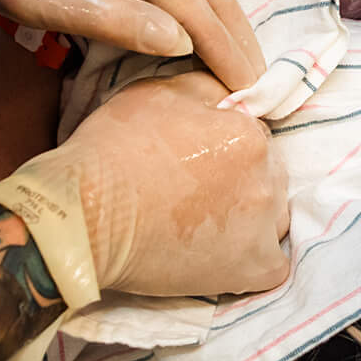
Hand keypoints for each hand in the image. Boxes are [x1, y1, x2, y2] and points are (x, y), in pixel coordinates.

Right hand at [37, 71, 289, 295]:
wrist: (87, 215)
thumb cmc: (115, 150)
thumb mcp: (160, 91)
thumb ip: (209, 89)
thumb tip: (230, 97)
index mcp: (249, 135)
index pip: (254, 135)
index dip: (226, 145)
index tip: (199, 158)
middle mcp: (266, 180)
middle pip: (268, 174)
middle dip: (242, 177)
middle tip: (199, 188)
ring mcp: (262, 229)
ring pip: (273, 216)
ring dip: (249, 216)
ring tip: (207, 222)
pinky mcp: (252, 271)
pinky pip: (274, 266)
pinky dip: (253, 259)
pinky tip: (225, 254)